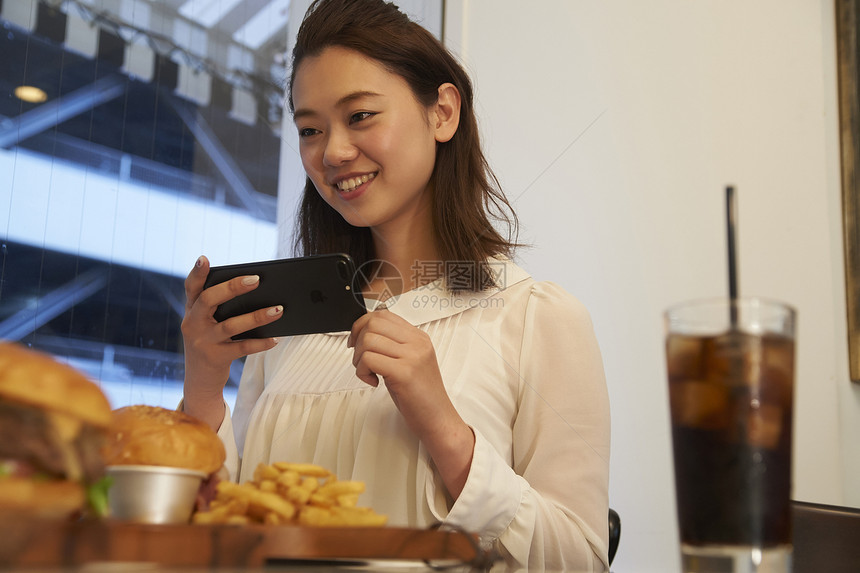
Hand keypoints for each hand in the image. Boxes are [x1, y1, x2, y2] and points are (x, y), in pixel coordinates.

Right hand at [181, 255, 280, 428]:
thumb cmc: (211, 342)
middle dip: (232, 288)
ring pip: (231, 325)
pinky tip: (276, 338)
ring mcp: (203, 342)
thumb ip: (221, 308)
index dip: (197, 273)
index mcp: (191, 311)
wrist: (200, 380)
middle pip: (209, 300)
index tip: (204, 259)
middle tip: (256, 279)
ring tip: (278, 309)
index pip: (191, 288)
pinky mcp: (216, 358)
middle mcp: (193, 324)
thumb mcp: (208, 324)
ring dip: (257, 316)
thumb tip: (257, 290)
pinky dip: (260, 343)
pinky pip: (242, 348)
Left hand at [348, 309, 474, 497]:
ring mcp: (412, 356)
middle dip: (357, 341)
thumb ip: (393, 346)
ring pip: (368, 340)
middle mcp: (417, 342)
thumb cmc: (420, 395)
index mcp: (419, 337)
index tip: (355, 342)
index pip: (383, 315)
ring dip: (359, 358)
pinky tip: (373, 382)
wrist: (438, 419)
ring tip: (367, 373)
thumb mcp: (408, 362)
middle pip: (374, 323)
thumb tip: (364, 334)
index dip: (362, 325)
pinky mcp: (404, 373)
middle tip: (361, 361)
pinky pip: (369, 359)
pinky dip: (362, 371)